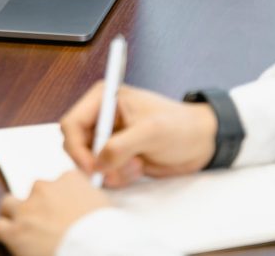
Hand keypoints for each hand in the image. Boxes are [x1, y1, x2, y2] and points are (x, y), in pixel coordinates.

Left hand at [0, 170, 110, 255]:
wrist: (97, 250)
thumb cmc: (107, 233)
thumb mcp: (106, 207)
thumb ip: (91, 200)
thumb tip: (88, 206)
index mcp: (70, 179)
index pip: (61, 180)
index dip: (62, 197)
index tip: (65, 209)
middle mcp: (45, 188)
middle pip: (35, 191)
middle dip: (39, 206)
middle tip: (48, 224)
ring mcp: (28, 208)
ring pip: (9, 204)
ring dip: (16, 216)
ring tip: (25, 231)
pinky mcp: (15, 230)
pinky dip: (4, 234)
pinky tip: (14, 243)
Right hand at [60, 82, 217, 186]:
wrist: (202, 141)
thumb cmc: (180, 126)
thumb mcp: (151, 132)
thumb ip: (120, 145)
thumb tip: (98, 163)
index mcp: (104, 98)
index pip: (71, 123)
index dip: (76, 147)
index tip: (93, 167)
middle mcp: (101, 116)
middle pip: (75, 145)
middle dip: (95, 162)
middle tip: (116, 170)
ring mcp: (108, 137)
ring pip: (89, 162)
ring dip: (110, 171)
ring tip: (136, 166)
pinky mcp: (116, 155)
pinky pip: (103, 172)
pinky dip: (117, 177)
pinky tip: (139, 168)